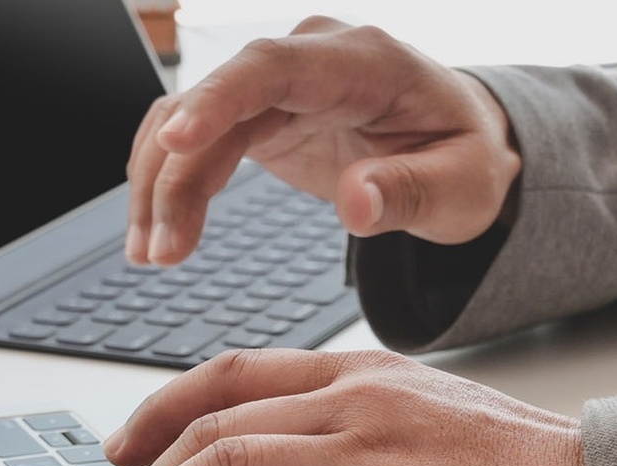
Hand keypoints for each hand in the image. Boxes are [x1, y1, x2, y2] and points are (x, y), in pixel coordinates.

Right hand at [124, 16, 520, 265]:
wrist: (457, 146)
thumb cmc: (464, 158)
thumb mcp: (462, 187)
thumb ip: (411, 191)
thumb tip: (356, 202)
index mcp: (363, 61)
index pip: (272, 66)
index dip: (218, 99)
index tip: (177, 140)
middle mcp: (310, 58)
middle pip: (217, 100)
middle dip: (175, 174)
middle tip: (161, 252)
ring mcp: (277, 83)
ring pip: (190, 119)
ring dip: (161, 185)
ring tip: (152, 255)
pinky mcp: (258, 113)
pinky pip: (195, 138)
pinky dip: (171, 184)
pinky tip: (158, 232)